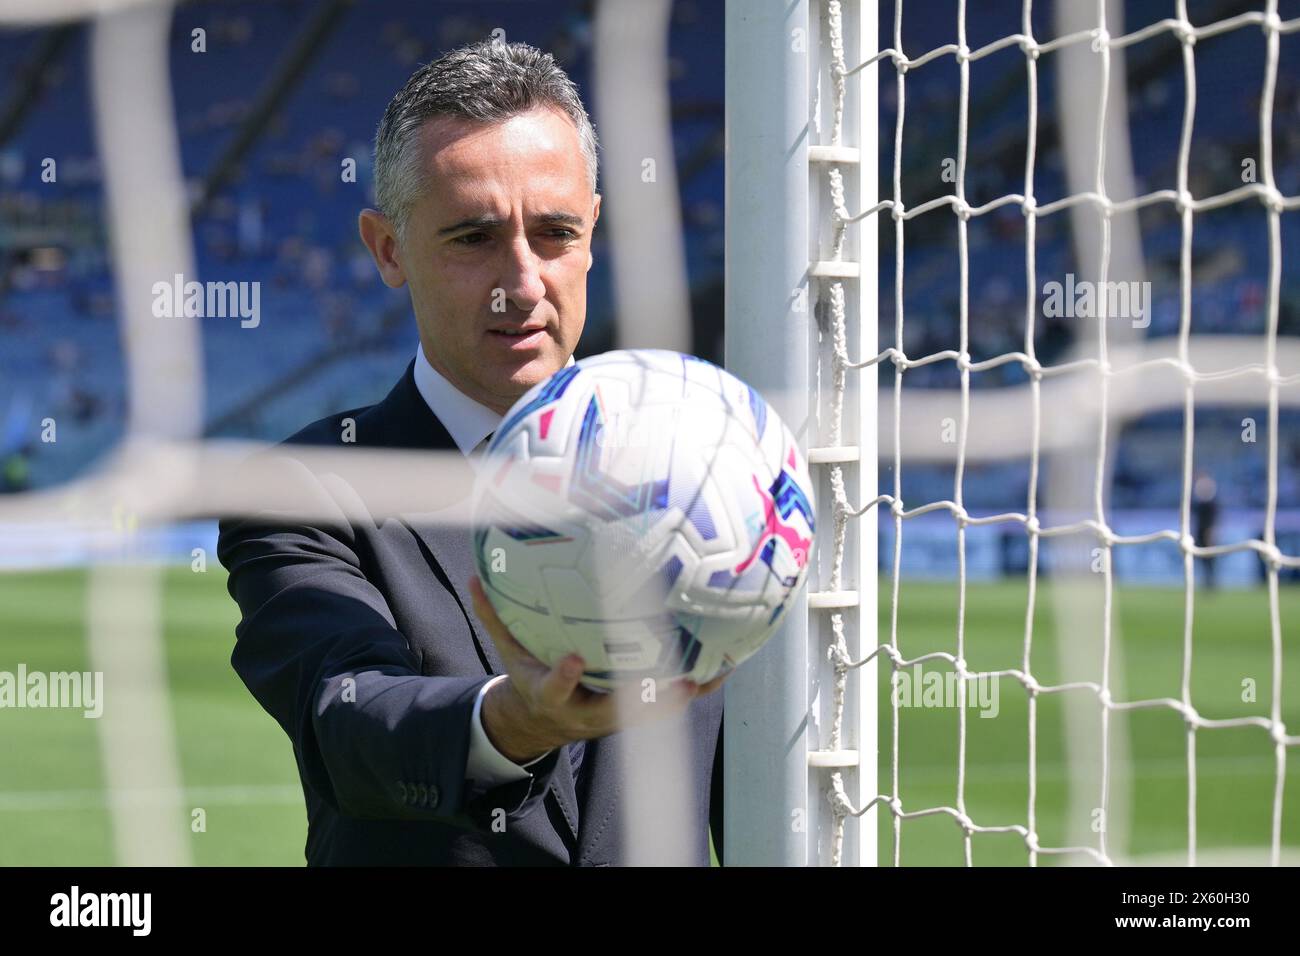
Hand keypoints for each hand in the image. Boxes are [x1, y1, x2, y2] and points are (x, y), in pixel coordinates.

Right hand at [468, 575, 728, 763]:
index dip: (565, 676)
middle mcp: (588, 712)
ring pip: (652, 711)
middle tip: (666, 679)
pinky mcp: (637, 714)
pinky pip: (670, 702)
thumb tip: (475, 576)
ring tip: (710, 671)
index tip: (573, 658)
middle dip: (639, 698)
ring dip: (680, 694)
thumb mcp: (509, 655)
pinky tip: (726, 664)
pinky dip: (697, 686)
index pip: (556, 688)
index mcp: (554, 696)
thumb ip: (495, 618)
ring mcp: (616, 717)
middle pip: (616, 709)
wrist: (545, 724)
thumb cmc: (531, 679)